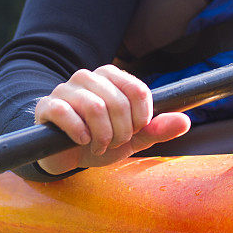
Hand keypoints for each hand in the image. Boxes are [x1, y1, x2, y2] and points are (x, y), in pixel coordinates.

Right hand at [34, 64, 190, 174]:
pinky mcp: (48, 106)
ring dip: (102, 136)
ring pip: (94, 107)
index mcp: (112, 77)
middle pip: (118, 102)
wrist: (66, 155)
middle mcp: (88, 77)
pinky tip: (81, 141)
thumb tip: (185, 121)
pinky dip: (79, 133)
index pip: (138, 91)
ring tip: (98, 146)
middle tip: (113, 143)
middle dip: (121, 132)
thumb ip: (157, 129)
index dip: (141, 118)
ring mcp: (66, 89)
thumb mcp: (133, 138)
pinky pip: (65, 113)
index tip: (134, 130)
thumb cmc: (100, 140)